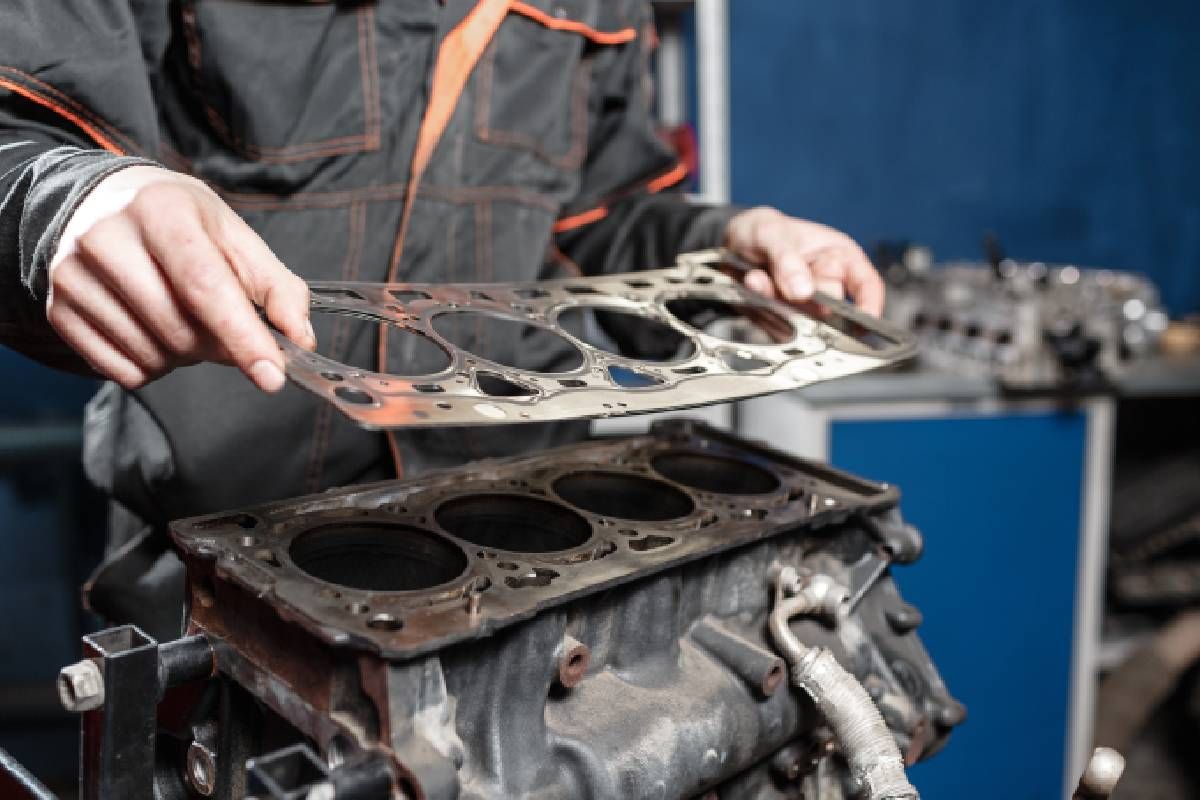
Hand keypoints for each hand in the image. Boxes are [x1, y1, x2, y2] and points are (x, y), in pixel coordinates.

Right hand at [48, 165, 314, 391]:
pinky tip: (154, 332)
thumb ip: (277, 287)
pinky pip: (123, 372)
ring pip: (153, 357)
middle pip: (181, 331)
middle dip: (218, 346)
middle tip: (224, 327)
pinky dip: (153, 367)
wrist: (101, 206)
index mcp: (160, 211)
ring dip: (186, 358)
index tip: (272, 375)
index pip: (204, 286)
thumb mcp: (235, 237)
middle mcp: (107, 240)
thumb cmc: (180, 223)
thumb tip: (299, 339)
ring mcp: (73, 277)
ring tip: (184, 319)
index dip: (242, 336)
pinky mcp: (58, 311)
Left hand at [724, 207, 883, 315]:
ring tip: (758, 277)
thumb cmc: (761, 231)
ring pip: (800, 320)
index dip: (869, 306)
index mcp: (837, 256)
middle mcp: (824, 282)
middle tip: (786, 288)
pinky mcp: (782, 319)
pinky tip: (752, 284)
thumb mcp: (771, 233)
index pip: (865, 285)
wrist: (730, 244)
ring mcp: (803, 304)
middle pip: (829, 308)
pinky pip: (777, 327)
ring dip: (776, 302)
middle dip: (805, 301)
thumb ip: (787, 260)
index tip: (861, 324)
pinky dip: (761, 309)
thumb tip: (804, 291)